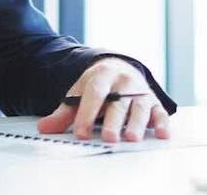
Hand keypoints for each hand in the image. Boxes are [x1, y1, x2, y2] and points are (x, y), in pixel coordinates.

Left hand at [36, 58, 169, 142]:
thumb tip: (44, 128)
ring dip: (137, 123)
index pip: (95, 93)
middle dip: (114, 121)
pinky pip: (160, 112)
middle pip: (119, 102)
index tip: (81, 133)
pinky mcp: (154, 102)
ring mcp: (141, 91)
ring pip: (140, 107)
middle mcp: (124, 81)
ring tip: (131, 137)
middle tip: (109, 137)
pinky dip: (161, 123)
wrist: (120, 68)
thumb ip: (64, 113)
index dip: (87, 113)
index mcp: (102, 75)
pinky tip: (161, 134)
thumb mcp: (79, 94)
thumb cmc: (98, 87)